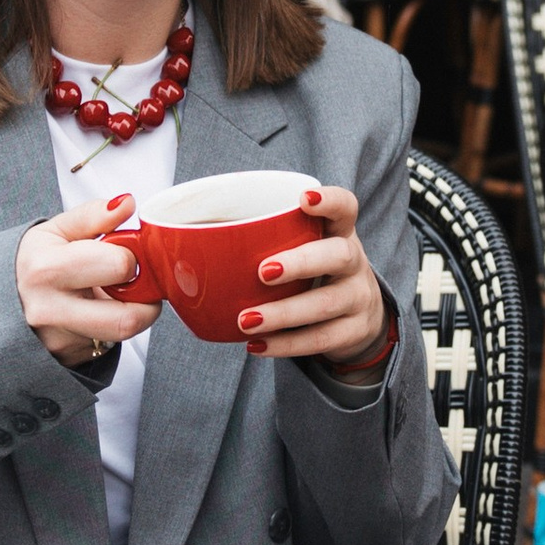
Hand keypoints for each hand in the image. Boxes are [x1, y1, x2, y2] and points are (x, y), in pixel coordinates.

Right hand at [17, 191, 161, 366]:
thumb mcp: (57, 230)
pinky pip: (108, 347)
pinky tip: (98, 314)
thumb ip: (93, 215)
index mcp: (46, 269)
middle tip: (135, 283)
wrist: (4, 302)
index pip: (118, 267)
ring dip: (132, 314)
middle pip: (127, 318)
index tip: (124, 256)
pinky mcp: (68, 359)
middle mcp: (48, 311)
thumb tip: (126, 204)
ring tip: (117, 296)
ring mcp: (58, 341)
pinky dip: (112, 329)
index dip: (131, 259)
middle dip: (145, 298)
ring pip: (121, 335)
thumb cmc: (35, 263)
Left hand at [239, 185, 389, 371]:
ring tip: (246, 321)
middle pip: (339, 256)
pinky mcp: (354, 331)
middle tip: (263, 271)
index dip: (330, 200)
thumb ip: (264, 242)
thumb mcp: (305, 249)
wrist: (359, 317)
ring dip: (284, 313)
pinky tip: (257, 345)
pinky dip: (287, 345)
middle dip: (301, 262)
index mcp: (339, 232)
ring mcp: (358, 298)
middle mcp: (354, 262)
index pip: (346, 207)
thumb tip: (184, 252)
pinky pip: (321, 339)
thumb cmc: (314, 273)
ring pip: (326, 303)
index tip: (304, 199)